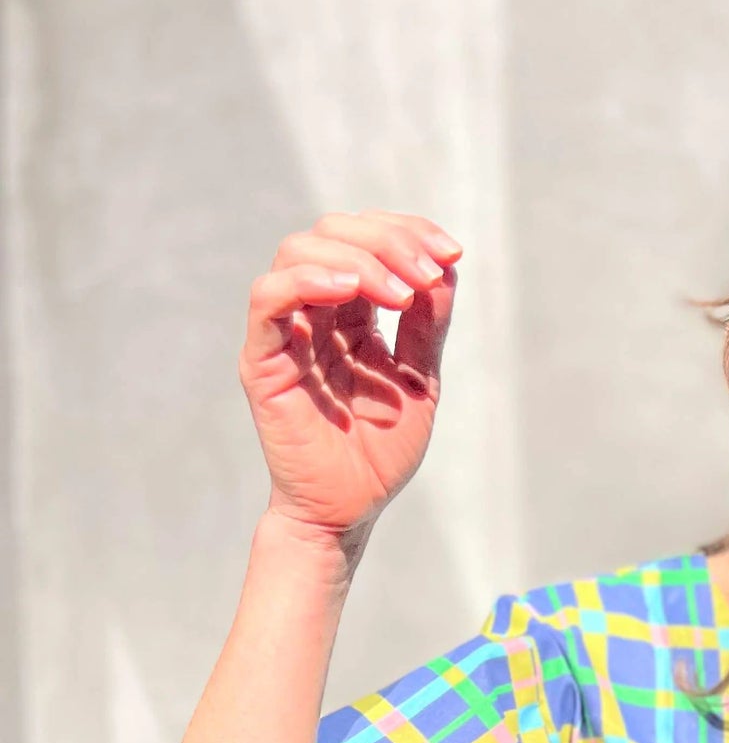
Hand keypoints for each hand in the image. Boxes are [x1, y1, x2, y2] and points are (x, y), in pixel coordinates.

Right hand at [238, 209, 461, 539]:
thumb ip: (428, 326)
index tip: (451, 254)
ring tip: (399, 293)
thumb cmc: (380, 451)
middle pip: (334, 233)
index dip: (409, 233)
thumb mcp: (420, 381)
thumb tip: (446, 267)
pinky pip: (268, 300)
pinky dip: (307, 281)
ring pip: (300, 252)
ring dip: (357, 258)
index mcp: (352, 312)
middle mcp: (314, 312)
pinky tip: (349, 291)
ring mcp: (285, 332)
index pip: (369, 241)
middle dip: (388, 241)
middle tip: (427, 274)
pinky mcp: (262, 359)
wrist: (349, 510)